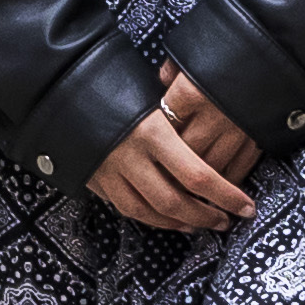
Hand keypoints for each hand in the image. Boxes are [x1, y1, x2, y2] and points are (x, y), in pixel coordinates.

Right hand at [93, 63, 261, 236]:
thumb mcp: (150, 93)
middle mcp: (131, 157)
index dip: (226, 196)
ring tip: (202, 223)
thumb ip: (178, 118)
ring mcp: (111, 172)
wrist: (59, 88)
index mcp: (151, 131)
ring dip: (181, 222)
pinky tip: (170, 218)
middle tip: (227, 220)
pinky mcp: (97, 180)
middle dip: (206, 216)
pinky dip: (153, 218)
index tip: (246, 206)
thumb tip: (214, 134)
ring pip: (151, 212)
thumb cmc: (113, 82)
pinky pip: (130, 208)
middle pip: (176, 201)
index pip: (198, 175)